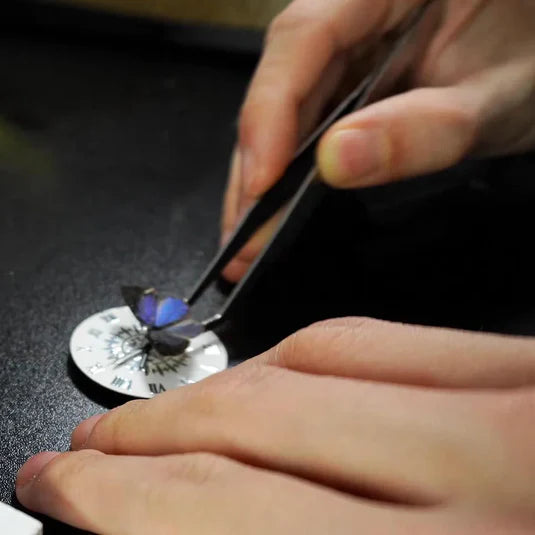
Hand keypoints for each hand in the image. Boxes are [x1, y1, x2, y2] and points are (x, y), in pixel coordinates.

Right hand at [17, 318, 534, 533]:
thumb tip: (166, 521)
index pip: (225, 508)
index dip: (122, 500)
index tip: (66, 489)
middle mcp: (500, 485)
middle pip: (257, 423)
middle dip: (144, 441)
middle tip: (85, 451)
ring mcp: (523, 411)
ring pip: (307, 359)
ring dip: (210, 391)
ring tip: (151, 416)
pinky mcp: (528, 372)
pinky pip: (376, 338)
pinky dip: (298, 354)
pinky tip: (259, 378)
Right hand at [221, 0, 534, 280]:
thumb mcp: (494, 100)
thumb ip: (422, 131)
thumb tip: (337, 162)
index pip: (303, 37)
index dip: (269, 113)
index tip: (259, 184)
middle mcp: (356, 7)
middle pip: (282, 79)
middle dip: (255, 161)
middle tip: (241, 232)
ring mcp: (351, 44)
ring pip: (287, 104)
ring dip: (264, 172)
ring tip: (250, 230)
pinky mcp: (352, 75)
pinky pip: (309, 117)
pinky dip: (291, 165)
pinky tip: (277, 201)